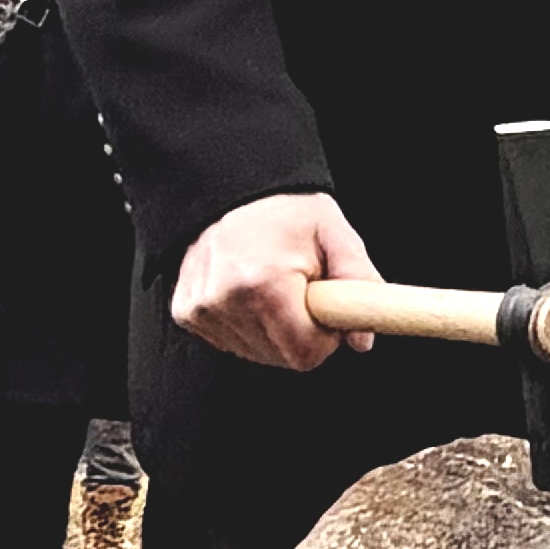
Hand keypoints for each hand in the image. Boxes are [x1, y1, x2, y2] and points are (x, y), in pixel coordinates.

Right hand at [171, 188, 374, 370]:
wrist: (228, 191)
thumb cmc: (282, 212)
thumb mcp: (333, 232)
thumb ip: (359, 281)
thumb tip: (362, 338)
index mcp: (264, 283)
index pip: (304, 353)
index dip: (324, 338)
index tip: (323, 312)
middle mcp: (225, 299)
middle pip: (281, 357)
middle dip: (300, 333)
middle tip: (299, 293)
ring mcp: (202, 308)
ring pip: (255, 353)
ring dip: (272, 330)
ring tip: (272, 287)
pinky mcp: (187, 312)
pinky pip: (230, 342)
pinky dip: (245, 325)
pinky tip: (247, 294)